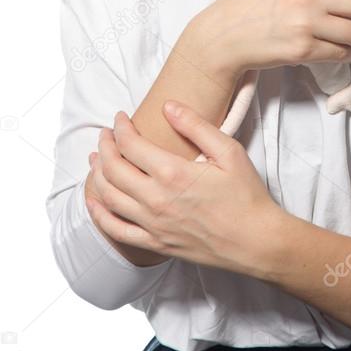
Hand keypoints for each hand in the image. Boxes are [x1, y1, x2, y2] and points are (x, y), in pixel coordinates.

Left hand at [86, 104, 282, 274]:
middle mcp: (156, 200)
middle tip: (106, 134)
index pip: (131, 145)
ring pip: (109, 197)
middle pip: (113, 169)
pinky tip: (94, 200)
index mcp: (173, 173)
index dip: (120, 128)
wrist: (255, 240)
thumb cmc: (246, 195)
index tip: (120, 117)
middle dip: (104, 146)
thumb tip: (168, 106)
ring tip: (96, 158)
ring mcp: (153, 225)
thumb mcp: (229, 151)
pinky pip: (116, 230)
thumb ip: (196, 126)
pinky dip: (99, 213)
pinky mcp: (155, 244)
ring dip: (97, 174)